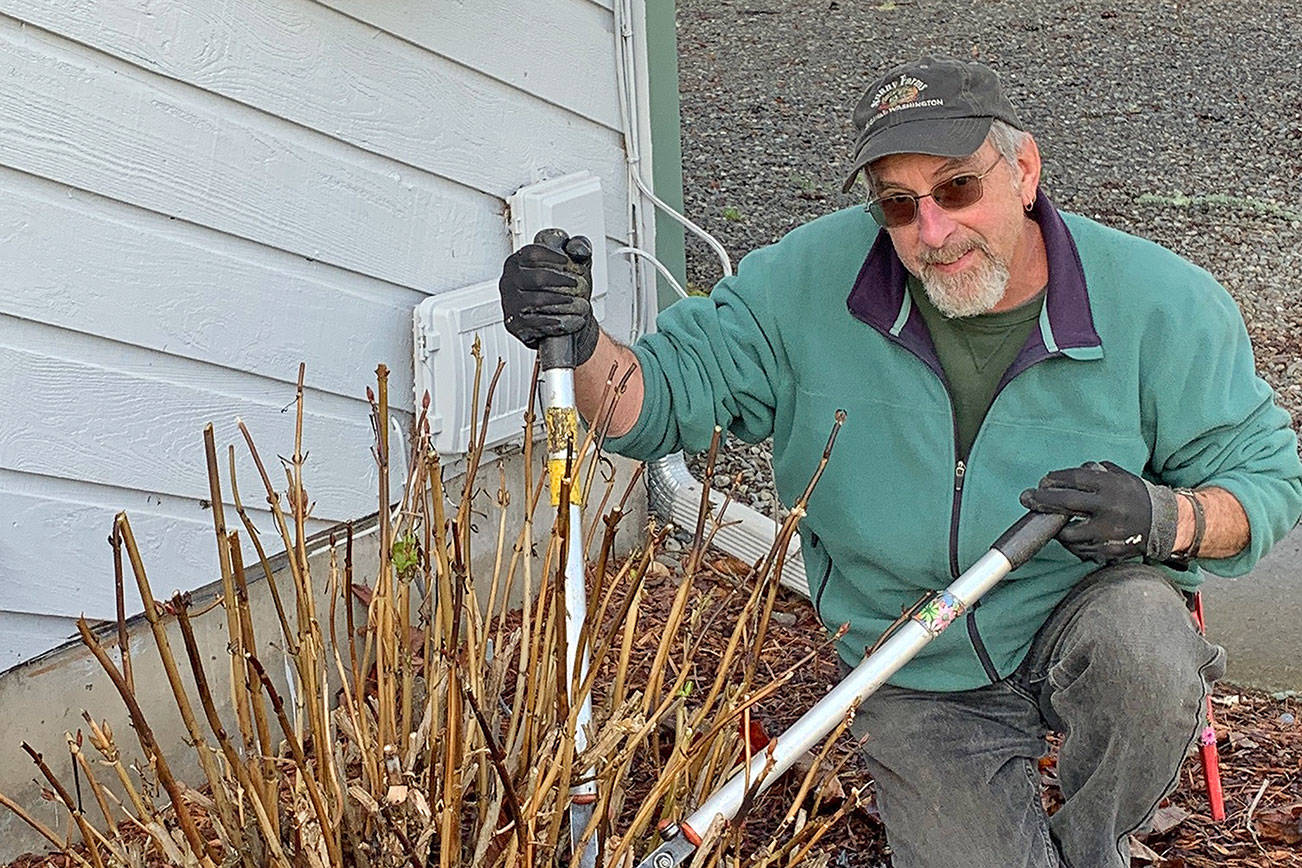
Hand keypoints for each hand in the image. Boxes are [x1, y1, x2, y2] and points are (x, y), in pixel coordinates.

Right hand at [498, 228, 598, 365]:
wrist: (560, 321)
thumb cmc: (564, 289)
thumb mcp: (574, 264)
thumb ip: (578, 247)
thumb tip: (576, 249)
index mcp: (518, 262)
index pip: (532, 254)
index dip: (551, 256)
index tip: (567, 261)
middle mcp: (509, 281)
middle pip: (536, 278)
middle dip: (560, 281)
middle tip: (577, 284)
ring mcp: (510, 303)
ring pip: (537, 301)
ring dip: (561, 301)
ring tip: (579, 303)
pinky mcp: (515, 324)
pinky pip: (537, 322)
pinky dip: (557, 321)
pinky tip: (572, 319)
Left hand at [1019, 461, 1178, 563]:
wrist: (1167, 522)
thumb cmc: (1137, 496)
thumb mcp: (1121, 477)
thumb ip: (1097, 472)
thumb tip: (1070, 473)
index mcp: (1111, 486)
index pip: (1074, 479)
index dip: (1054, 480)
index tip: (1042, 482)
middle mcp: (1109, 507)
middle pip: (1066, 503)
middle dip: (1042, 501)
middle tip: (1026, 499)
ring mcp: (1109, 531)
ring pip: (1069, 533)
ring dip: (1055, 528)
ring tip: (1049, 522)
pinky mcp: (1110, 550)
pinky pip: (1081, 550)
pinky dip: (1071, 544)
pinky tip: (1067, 537)